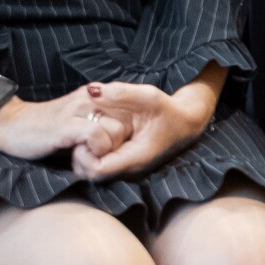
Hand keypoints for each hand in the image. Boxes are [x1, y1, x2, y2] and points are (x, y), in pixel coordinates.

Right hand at [0, 84, 130, 165]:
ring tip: (90, 157)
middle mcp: (91, 99)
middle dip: (120, 145)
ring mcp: (79, 112)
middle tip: (100, 155)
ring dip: (108, 150)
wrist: (9, 125)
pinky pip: (97, 136)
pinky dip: (97, 150)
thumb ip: (98, 122)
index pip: (131, 112)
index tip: (115, 149)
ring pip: (116, 130)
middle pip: (129, 123)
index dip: (128, 135)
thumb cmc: (44, 128)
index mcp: (95, 97)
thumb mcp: (78, 120)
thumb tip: (122, 137)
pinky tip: (83, 156)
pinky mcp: (67, 126)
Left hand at [70, 80, 216, 180]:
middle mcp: (128, 168)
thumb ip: (121, 93)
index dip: (84, 154)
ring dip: (82, 154)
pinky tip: (93, 135)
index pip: (96, 170)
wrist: (186, 121)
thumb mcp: (149, 96)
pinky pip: (96, 164)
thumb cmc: (169, 110)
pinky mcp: (121, 162)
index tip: (85, 134)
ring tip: (86, 132)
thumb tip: (92, 90)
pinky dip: (89, 152)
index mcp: (134, 158)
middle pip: (88, 174)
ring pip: (89, 172)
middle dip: (78, 154)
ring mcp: (124, 167)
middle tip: (80, 132)